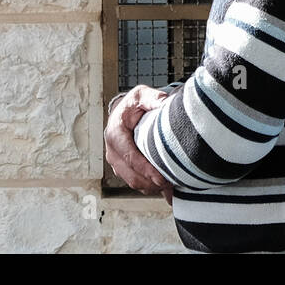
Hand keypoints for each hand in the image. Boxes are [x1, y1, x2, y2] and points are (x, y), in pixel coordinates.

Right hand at [105, 84, 173, 201]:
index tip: (161, 178)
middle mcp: (112, 151)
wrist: (123, 112)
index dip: (146, 169)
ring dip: (152, 188)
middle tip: (172, 185)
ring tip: (171, 188)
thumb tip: (166, 103)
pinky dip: (150, 188)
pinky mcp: (122, 169)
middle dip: (152, 183)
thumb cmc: (133, 105)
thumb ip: (153, 99)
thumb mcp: (142, 96)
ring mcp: (116, 162)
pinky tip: (166, 189)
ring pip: (134, 182)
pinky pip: (136, 183)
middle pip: (131, 175)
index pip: (129, 157)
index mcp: (115, 134)